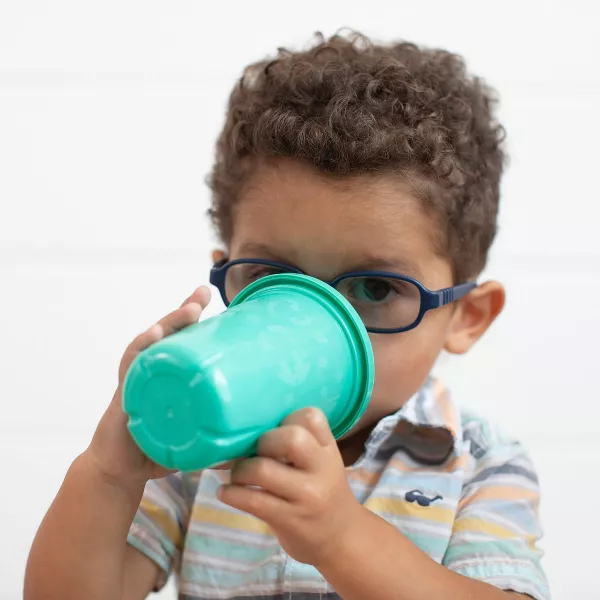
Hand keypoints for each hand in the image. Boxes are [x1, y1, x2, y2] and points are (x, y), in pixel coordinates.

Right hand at [84, 286, 211, 487]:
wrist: (120, 471)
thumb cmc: (158, 449)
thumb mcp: (192, 439)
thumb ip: (218, 438)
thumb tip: (254, 443)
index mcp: (169, 376)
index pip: (182, 341)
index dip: (193, 318)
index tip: (211, 297)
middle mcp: (151, 372)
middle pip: (167, 335)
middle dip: (184, 311)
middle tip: (203, 295)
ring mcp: (136, 381)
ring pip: (150, 345)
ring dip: (169, 324)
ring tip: (189, 310)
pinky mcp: (123, 396)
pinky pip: (131, 369)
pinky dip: (141, 351)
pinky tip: (154, 336)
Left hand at [218, 407, 361, 565]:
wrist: (342, 541)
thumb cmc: (323, 492)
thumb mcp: (322, 463)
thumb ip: (298, 445)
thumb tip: (247, 430)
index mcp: (328, 450)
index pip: (311, 417)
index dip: (287, 418)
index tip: (275, 430)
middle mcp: (322, 469)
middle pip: (290, 438)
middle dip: (263, 442)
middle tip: (255, 454)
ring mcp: (306, 496)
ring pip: (264, 470)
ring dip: (241, 470)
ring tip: (237, 475)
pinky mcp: (289, 520)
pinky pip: (252, 500)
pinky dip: (231, 493)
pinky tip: (226, 492)